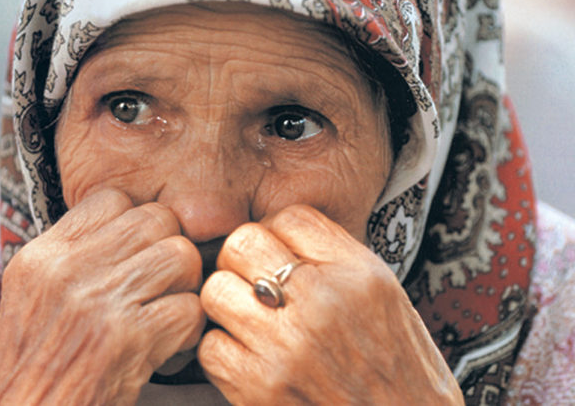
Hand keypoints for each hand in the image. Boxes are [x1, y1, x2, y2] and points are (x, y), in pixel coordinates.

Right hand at [0, 189, 204, 405]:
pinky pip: (189, 308)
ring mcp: (98, 304)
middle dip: (171, 248)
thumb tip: (131, 230)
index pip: (113, 199)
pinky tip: (172, 346)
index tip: (139, 252)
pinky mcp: (127, 341)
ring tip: (171, 310)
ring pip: (180, 256)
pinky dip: (190, 330)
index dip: (137, 221)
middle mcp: (69, 271)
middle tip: (166, 281)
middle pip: (156, 219)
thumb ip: (78, 257)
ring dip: (186, 286)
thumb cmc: (33, 369)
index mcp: (44, 256)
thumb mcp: (35, 297)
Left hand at [198, 205, 462, 404]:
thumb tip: (277, 232)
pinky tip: (247, 355)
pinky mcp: (260, 390)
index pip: (290, 218)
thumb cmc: (397, 366)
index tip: (278, 253)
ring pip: (216, 290)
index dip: (277, 232)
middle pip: (243, 242)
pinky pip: (210, 346)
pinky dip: (223, 349)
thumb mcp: (385, 294)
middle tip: (253, 280)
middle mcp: (322, 303)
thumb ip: (334, 256)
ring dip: (226, 302)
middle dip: (242, 258)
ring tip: (248, 317)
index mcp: (358, 274)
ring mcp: (288, 347)